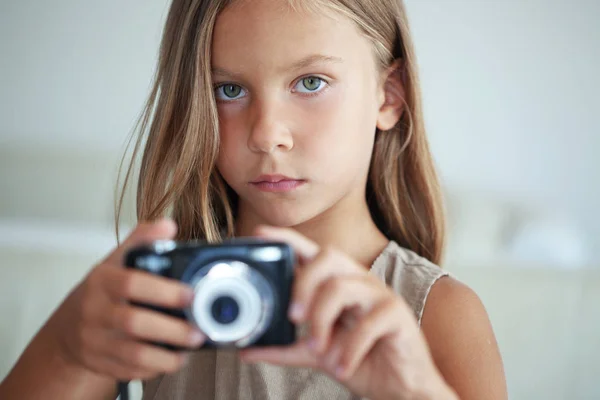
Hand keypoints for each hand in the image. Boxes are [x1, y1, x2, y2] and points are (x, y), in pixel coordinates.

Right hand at [46, 219, 205, 380]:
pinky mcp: (100, 363)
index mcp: (102, 281)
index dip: (164, 291)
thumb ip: (142, 240)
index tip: (191, 295)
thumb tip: (168, 225)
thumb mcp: (116, 260)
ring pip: (133, 354)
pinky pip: (130, 371)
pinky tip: (171, 359)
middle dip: (172, 329)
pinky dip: (155, 368)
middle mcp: (95, 311)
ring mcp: (95, 340)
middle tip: (199, 331)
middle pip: (134, 322)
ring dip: (167, 355)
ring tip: (190, 348)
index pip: (132, 283)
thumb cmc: (102, 291)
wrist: (69, 328)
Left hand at [240, 226, 454, 399]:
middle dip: (302, 283)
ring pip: (341, 287)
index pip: (312, 250)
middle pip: (327, 256)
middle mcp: (358, 280)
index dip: (287, 238)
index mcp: (338, 282)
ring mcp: (379, 294)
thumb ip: (284, 348)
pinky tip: (342, 366)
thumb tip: (246, 350)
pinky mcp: (397, 314)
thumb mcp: (315, 354)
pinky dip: (349, 349)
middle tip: (293, 318)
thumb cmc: (361, 359)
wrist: (399, 386)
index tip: (260, 234)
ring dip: (322, 321)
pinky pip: (367, 322)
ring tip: (318, 350)